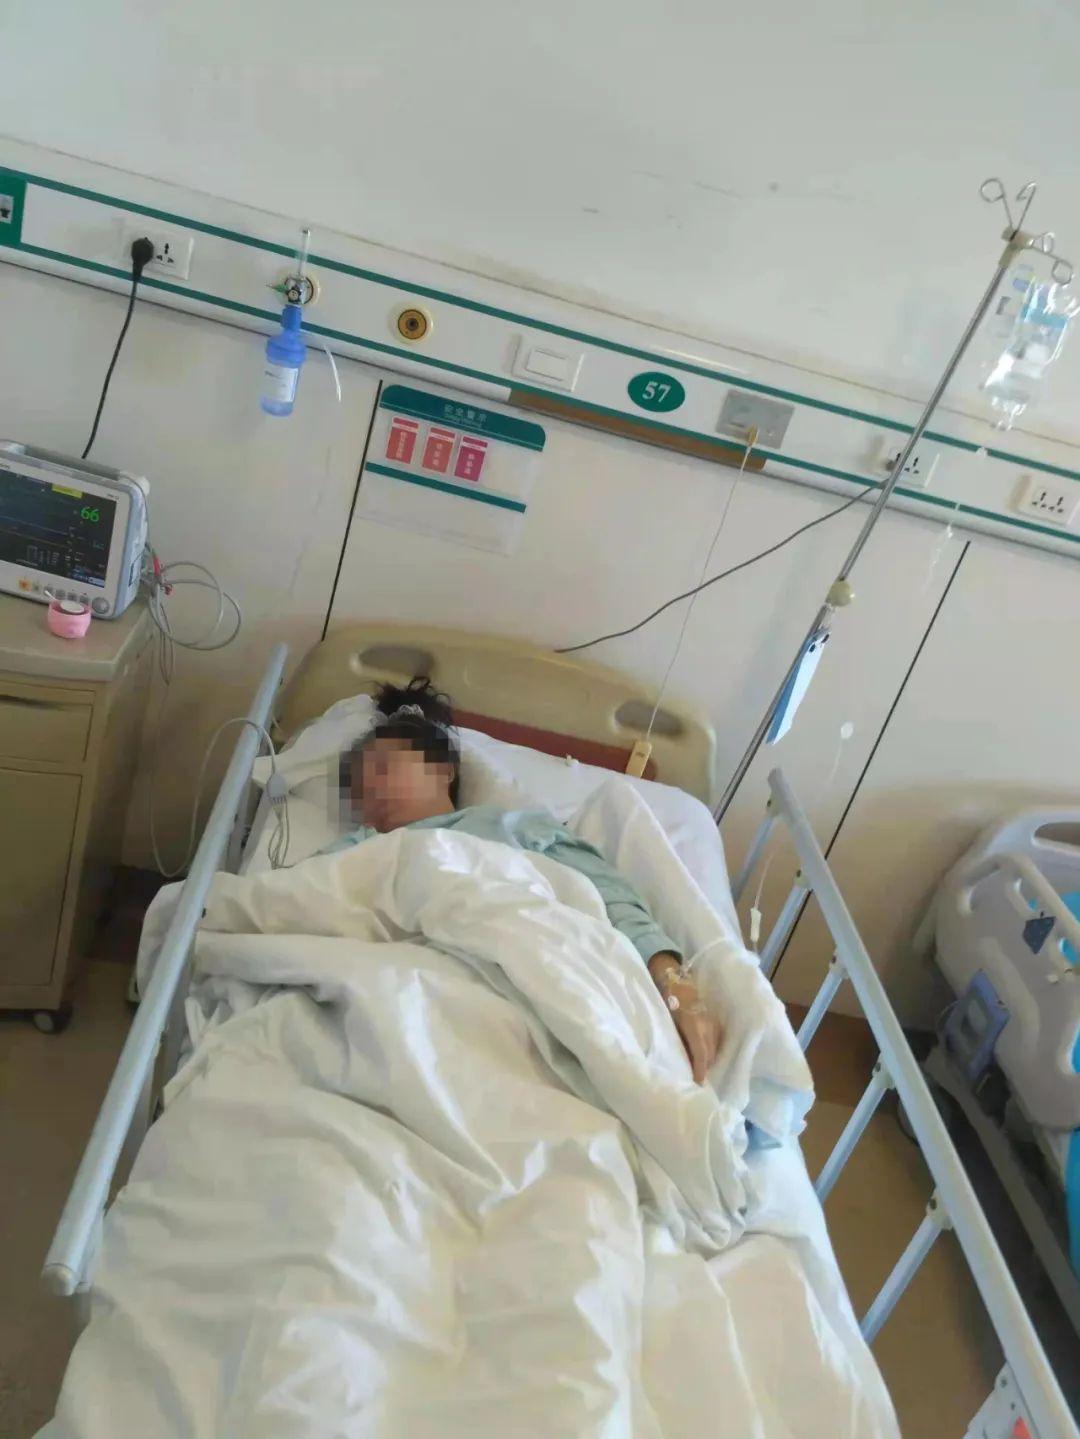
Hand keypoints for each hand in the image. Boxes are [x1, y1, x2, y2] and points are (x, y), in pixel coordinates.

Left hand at [647, 953, 722, 1083]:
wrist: (673, 975)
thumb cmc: (665, 997)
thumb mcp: (666, 1019)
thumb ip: (675, 1038)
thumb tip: (678, 1059)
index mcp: (694, 1024)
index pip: (701, 1053)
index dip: (700, 1070)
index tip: (698, 1083)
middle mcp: (707, 1023)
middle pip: (711, 1053)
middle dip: (705, 1067)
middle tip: (698, 1080)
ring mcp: (713, 1020)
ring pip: (716, 1046)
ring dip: (709, 1059)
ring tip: (701, 1070)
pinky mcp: (714, 1017)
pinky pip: (717, 1038)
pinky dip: (712, 1048)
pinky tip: (706, 1054)